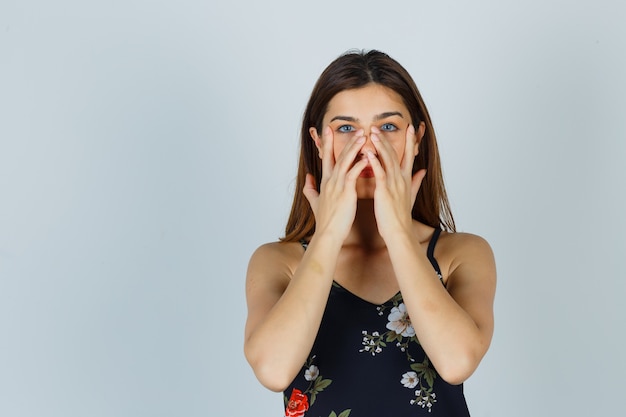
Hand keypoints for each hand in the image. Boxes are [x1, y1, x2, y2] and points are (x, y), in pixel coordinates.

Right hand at [303, 126, 369, 241]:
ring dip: (354, 147)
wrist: (328, 234)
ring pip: (345, 161)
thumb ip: (310, 189)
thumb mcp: (314, 202)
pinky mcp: (345, 193)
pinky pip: (353, 174)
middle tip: (352, 128)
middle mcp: (330, 181)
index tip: (328, 130)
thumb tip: (307, 179)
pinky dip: (359, 165)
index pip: (326, 158)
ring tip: (362, 136)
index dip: (327, 143)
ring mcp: (337, 186)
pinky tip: (367, 157)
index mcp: (325, 182)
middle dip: (343, 140)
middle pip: (336, 156)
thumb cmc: (326, 221)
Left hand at [366, 123, 426, 239]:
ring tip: (373, 133)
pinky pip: (380, 172)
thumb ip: (416, 182)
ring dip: (380, 145)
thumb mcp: (411, 197)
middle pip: (396, 154)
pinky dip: (374, 161)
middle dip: (387, 139)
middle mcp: (401, 179)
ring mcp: (394, 184)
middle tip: (378, 126)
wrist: (399, 232)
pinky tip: (368, 152)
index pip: (409, 156)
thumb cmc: (400, 217)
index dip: (410, 141)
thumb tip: (422, 171)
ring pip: (388, 159)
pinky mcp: (385, 191)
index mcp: (406, 180)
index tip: (410, 127)